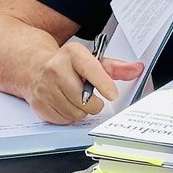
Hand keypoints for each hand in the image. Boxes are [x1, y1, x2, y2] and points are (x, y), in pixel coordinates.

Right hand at [24, 39, 143, 123]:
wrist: (36, 68)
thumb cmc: (69, 65)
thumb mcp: (92, 60)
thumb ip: (115, 67)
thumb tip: (136, 69)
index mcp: (72, 53)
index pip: (90, 69)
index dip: (103, 84)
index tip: (113, 95)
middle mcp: (55, 68)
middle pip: (82, 97)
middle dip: (95, 103)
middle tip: (95, 99)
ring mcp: (44, 87)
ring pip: (74, 111)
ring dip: (82, 111)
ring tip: (79, 100)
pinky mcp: (38, 103)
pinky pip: (62, 119)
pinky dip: (69, 116)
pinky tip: (67, 104)